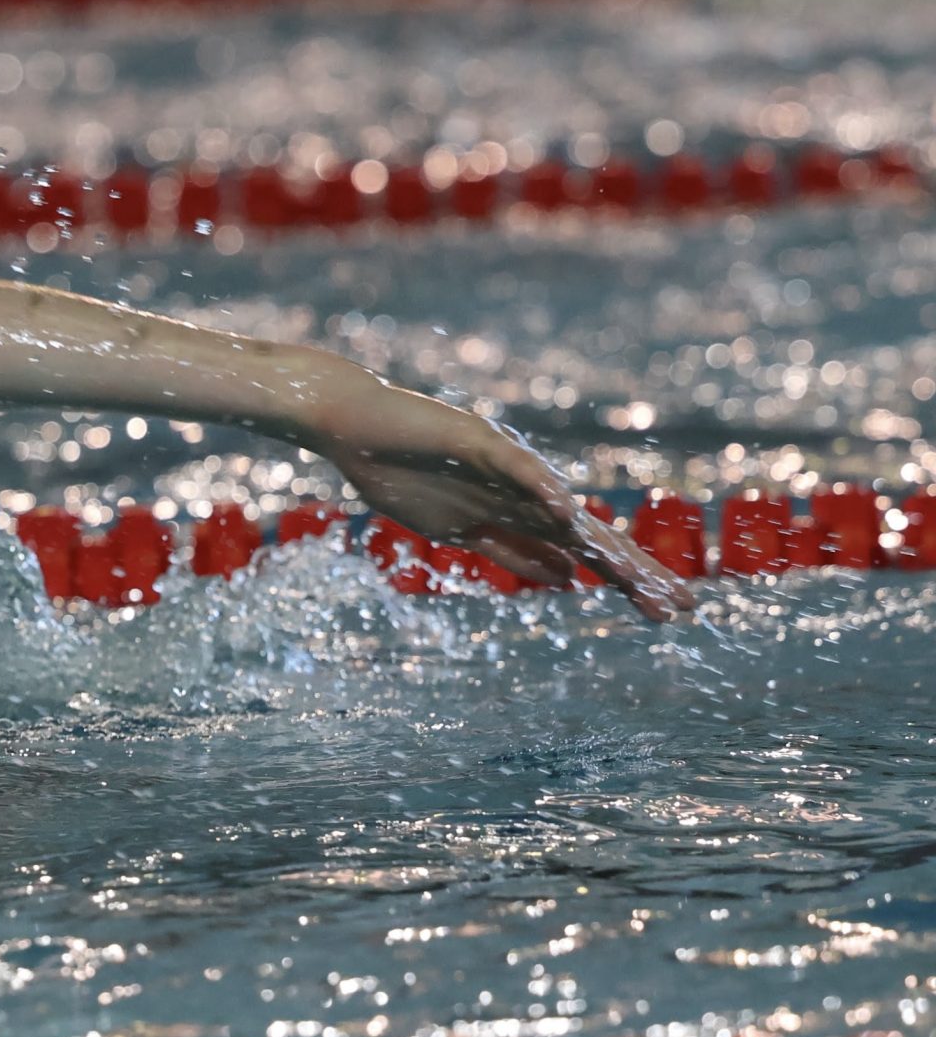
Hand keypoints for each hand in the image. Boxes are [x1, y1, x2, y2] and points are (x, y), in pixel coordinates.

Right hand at [306, 378, 695, 621]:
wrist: (355, 423)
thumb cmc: (400, 472)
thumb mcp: (461, 529)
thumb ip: (514, 550)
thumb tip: (568, 576)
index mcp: (521, 516)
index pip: (586, 553)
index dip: (626, 581)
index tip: (669, 613)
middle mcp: (525, 492)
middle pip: (588, 538)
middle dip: (632, 574)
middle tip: (682, 608)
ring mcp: (503, 469)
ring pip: (564, 511)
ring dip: (600, 545)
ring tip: (638, 576)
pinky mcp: (476, 444)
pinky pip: (515, 472)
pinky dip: (541, 492)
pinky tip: (566, 515)